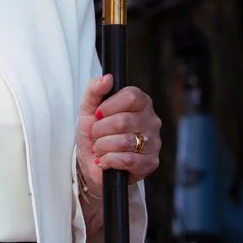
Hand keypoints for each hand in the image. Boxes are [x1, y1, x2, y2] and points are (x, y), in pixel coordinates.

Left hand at [77, 75, 163, 197]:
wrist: (92, 164)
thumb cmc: (94, 135)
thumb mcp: (88, 110)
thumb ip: (94, 91)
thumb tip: (107, 78)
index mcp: (140, 103)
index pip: (131, 96)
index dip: (109, 106)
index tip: (97, 114)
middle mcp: (151, 120)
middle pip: (124, 120)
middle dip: (100, 130)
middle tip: (96, 135)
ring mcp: (154, 142)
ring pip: (125, 141)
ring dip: (103, 146)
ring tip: (99, 149)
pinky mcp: (151, 162)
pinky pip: (128, 160)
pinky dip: (109, 160)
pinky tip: (105, 160)